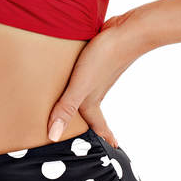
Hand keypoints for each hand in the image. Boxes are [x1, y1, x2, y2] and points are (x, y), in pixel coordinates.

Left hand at [47, 11, 142, 145]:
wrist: (126, 32)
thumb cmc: (104, 59)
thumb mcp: (80, 86)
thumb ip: (66, 108)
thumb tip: (54, 136)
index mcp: (93, 100)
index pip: (97, 125)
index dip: (102, 137)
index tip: (112, 148)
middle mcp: (97, 89)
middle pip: (92, 110)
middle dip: (92, 123)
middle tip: (90, 133)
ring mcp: (99, 73)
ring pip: (90, 92)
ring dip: (86, 101)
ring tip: (79, 105)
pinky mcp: (97, 58)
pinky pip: (88, 74)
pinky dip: (83, 80)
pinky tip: (76, 71)